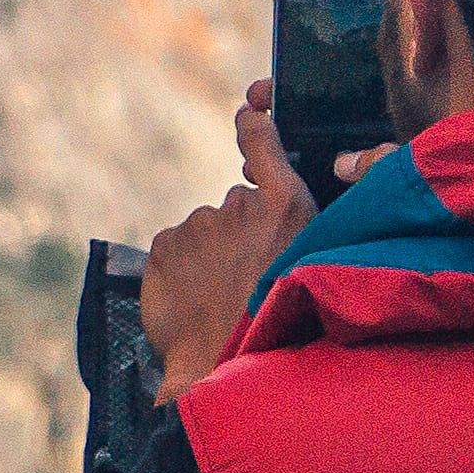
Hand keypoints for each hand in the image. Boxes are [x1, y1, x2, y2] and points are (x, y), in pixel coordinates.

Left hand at [142, 81, 365, 399]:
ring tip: (223, 295)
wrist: (225, 364)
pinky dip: (182, 268)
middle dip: (239, 232)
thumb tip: (259, 193)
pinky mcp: (164, 244)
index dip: (254, 122)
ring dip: (210, 255)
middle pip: (236, 205)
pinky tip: (196, 298)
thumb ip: (290, 218)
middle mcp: (240, 204)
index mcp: (287, 205)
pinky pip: (175, 247)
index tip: (250, 107)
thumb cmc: (277, 318)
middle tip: (248, 275)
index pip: (262, 140)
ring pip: (204, 231)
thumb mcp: (309, 261)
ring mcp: (198, 222)